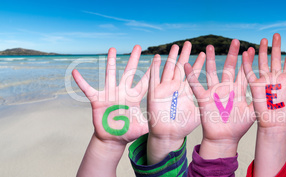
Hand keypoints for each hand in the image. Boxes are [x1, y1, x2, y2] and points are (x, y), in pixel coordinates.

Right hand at [73, 46, 149, 176]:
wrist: (112, 139)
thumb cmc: (128, 132)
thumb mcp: (142, 127)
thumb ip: (152, 122)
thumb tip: (164, 121)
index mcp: (134, 97)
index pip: (144, 82)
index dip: (151, 72)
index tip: (158, 59)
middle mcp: (122, 92)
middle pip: (129, 72)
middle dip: (133, 59)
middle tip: (137, 46)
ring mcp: (110, 94)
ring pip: (110, 74)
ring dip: (110, 62)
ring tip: (112, 48)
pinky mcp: (97, 100)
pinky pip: (88, 89)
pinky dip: (81, 82)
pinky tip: (75, 72)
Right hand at [146, 41, 204, 164]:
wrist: (168, 135)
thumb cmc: (183, 126)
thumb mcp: (198, 113)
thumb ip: (208, 104)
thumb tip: (225, 100)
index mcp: (188, 91)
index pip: (196, 73)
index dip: (200, 63)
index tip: (206, 51)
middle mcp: (177, 87)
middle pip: (182, 67)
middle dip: (185, 55)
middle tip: (189, 43)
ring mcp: (166, 89)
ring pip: (169, 69)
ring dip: (172, 58)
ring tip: (175, 46)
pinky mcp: (155, 94)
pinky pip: (154, 79)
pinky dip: (155, 68)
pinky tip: (157, 58)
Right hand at [184, 39, 255, 158]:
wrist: (223, 138)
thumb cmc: (238, 127)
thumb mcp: (252, 114)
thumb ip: (259, 102)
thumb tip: (272, 92)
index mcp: (239, 91)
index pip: (244, 72)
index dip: (247, 61)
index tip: (251, 49)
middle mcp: (227, 88)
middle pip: (229, 67)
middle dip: (232, 55)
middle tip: (235, 41)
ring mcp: (215, 92)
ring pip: (212, 72)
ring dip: (211, 60)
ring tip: (209, 47)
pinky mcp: (204, 98)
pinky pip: (196, 85)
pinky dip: (191, 76)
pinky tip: (187, 65)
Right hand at [243, 33, 285, 130]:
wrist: (276, 124)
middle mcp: (276, 78)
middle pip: (275, 58)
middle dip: (276, 46)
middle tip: (276, 35)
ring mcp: (265, 81)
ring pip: (263, 62)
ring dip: (263, 51)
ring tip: (263, 40)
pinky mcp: (255, 86)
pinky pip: (250, 72)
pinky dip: (248, 62)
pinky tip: (247, 53)